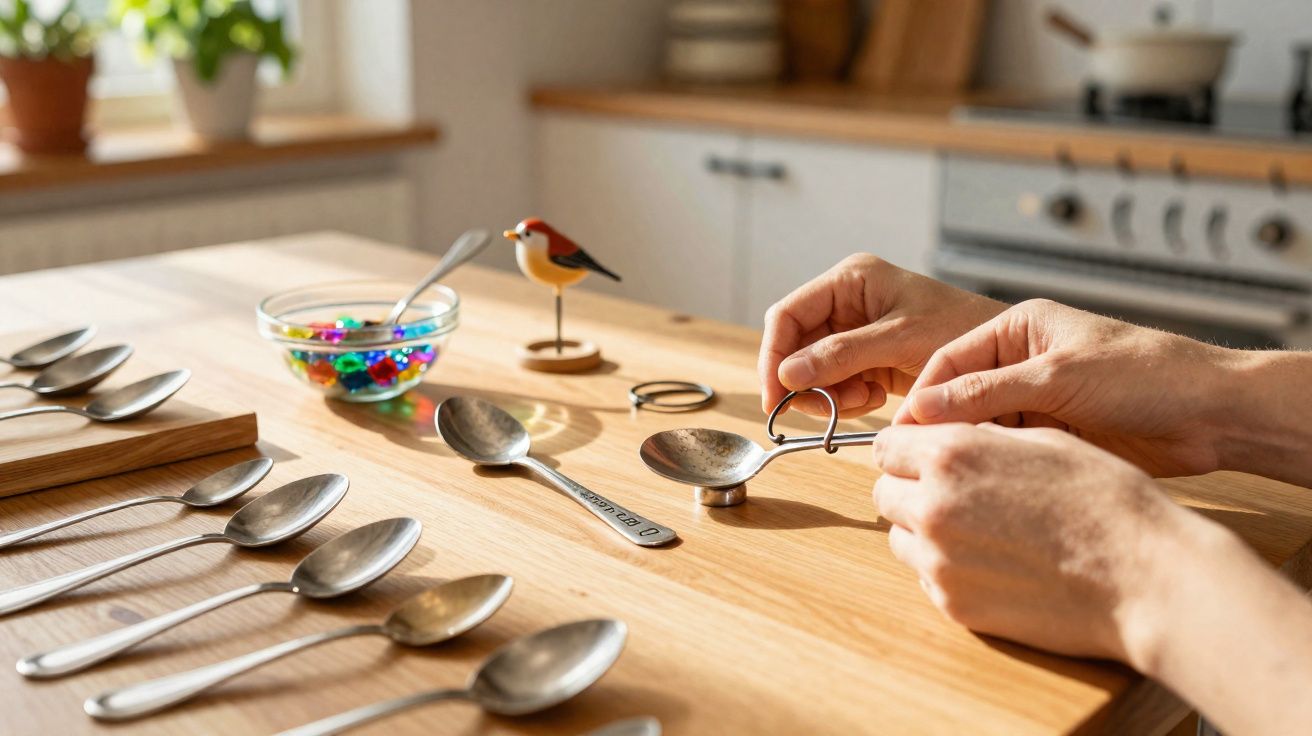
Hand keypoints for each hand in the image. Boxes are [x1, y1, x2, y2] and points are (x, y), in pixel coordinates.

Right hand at [759, 254, 1003, 418]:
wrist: (1005, 355)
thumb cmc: (962, 328)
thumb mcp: (899, 340)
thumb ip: (842, 355)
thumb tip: (787, 374)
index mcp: (850, 280)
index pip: (787, 315)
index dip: (774, 355)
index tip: (775, 395)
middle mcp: (847, 302)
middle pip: (795, 345)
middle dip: (805, 380)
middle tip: (821, 409)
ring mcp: (855, 332)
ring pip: (812, 370)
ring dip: (828, 393)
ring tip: (866, 399)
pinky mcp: (868, 359)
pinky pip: (835, 383)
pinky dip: (847, 398)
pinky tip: (876, 397)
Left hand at [872, 422, 1204, 662]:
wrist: (1145, 576)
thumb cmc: (1106, 500)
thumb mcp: (1042, 440)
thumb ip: (979, 437)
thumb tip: (946, 438)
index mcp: (952, 455)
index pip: (885, 446)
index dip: (905, 448)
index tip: (921, 455)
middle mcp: (933, 506)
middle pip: (884, 492)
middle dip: (909, 488)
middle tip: (952, 492)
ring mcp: (939, 561)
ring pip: (900, 538)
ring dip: (923, 529)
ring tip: (980, 528)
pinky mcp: (955, 605)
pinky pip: (927, 577)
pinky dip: (947, 568)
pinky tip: (996, 562)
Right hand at [893, 299, 1232, 476]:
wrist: (1214, 414)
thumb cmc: (1148, 374)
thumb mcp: (1058, 377)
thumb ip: (987, 391)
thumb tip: (923, 408)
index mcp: (1018, 329)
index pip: (948, 360)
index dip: (922, 396)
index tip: (899, 432)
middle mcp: (1022, 362)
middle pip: (960, 395)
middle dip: (941, 427)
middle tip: (915, 462)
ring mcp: (1038, 401)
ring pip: (983, 427)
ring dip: (969, 450)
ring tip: (948, 479)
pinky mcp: (1054, 435)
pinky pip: (1010, 450)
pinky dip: (997, 466)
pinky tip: (985, 486)